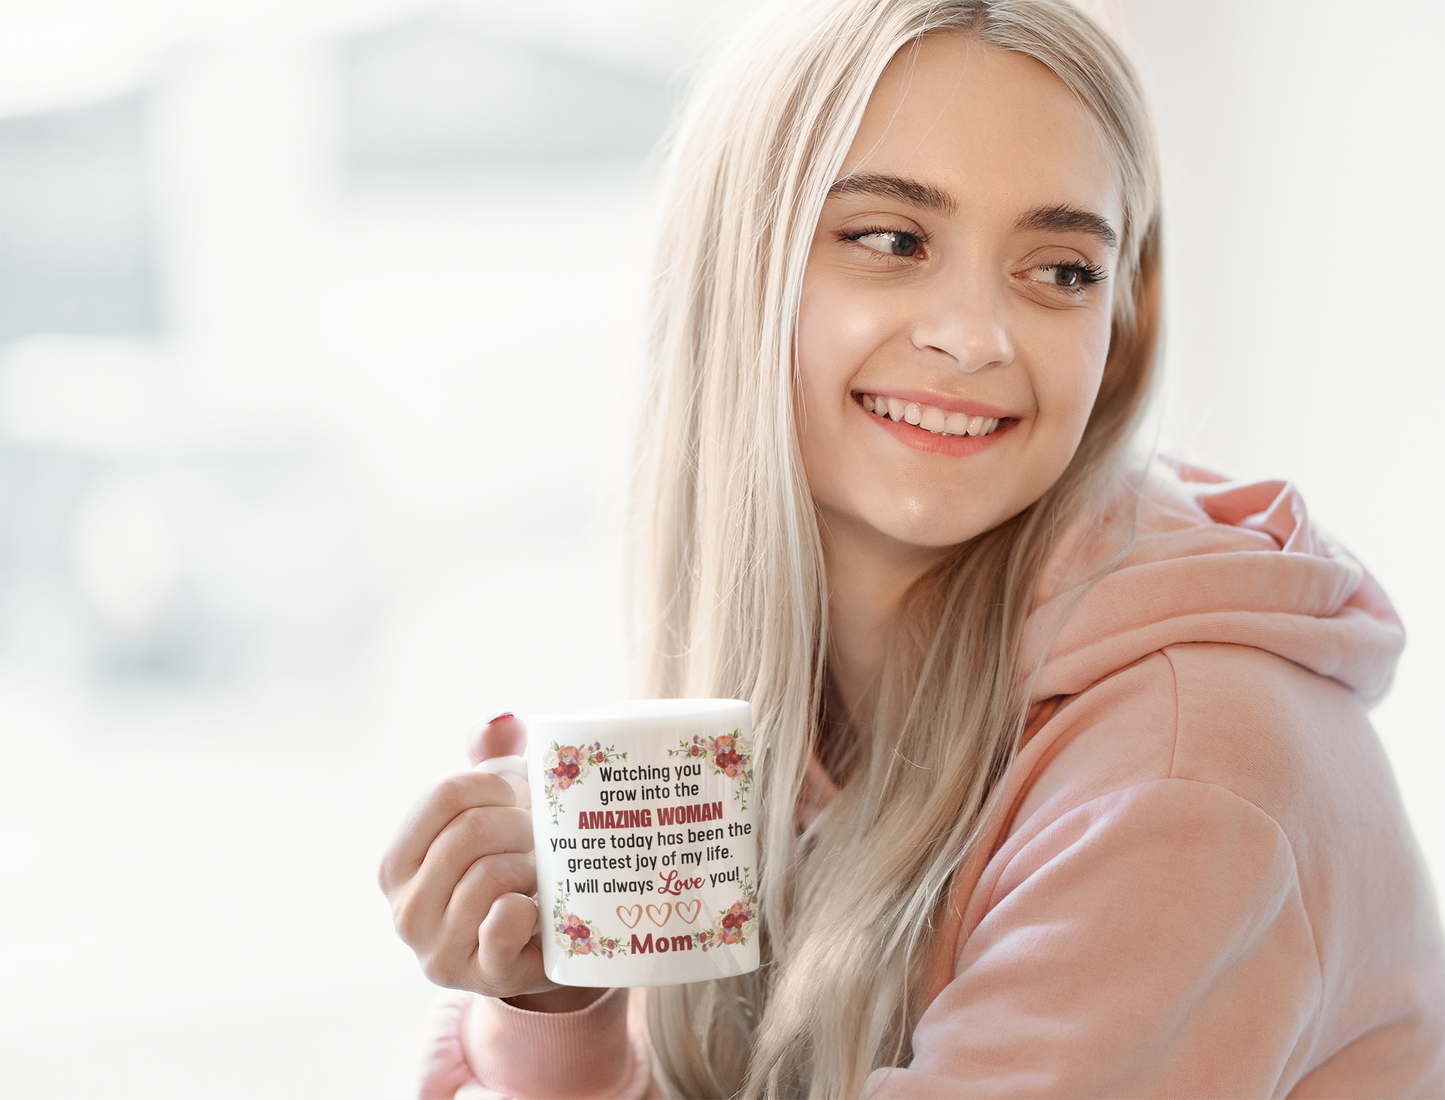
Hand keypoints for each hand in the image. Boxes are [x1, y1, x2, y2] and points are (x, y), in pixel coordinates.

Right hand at [379, 713, 605, 1011]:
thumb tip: (504, 720)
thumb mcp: (492, 817)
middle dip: (521, 823)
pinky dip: (522, 907)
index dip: (495, 783)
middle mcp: (406, 908)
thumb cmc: (506, 870)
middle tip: (545, 834)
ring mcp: (440, 947)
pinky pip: (502, 925)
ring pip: (491, 874)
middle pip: (471, 831)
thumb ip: (491, 762)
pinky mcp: (483, 975)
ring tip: (545, 869)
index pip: (444, 795)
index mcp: (398, 862)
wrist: (535, 949)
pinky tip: (532, 905)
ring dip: (533, 864)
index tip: (524, 794)